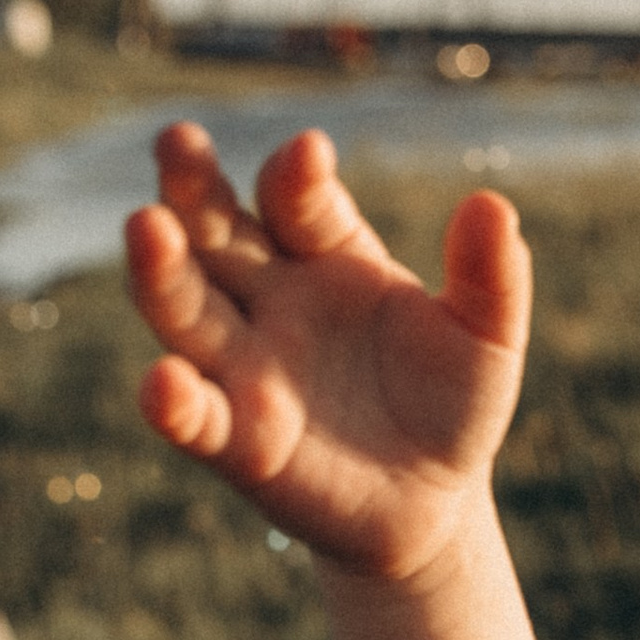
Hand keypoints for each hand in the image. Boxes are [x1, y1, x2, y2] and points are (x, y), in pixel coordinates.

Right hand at [125, 125, 532, 580]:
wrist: (434, 498)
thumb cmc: (452, 401)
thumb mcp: (487, 337)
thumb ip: (491, 276)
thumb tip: (493, 204)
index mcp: (327, 254)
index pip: (298, 200)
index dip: (299, 176)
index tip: (310, 153)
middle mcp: (270, 298)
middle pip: (216, 232)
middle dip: (191, 188)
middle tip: (177, 141)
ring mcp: (245, 366)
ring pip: (184, 308)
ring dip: (160, 270)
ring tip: (146, 226)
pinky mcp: (238, 440)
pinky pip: (196, 416)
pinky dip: (174, 401)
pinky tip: (164, 382)